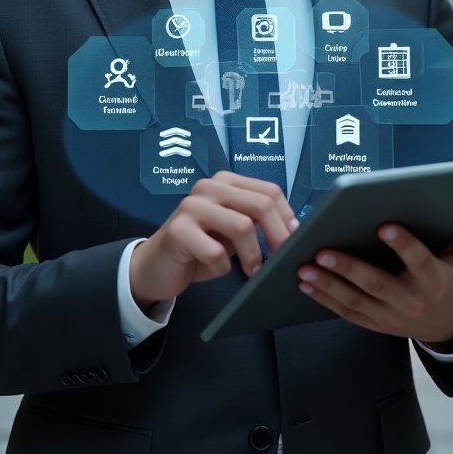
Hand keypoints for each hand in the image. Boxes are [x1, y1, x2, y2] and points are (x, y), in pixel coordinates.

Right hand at [130, 171, 296, 309]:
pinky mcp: (178, 230)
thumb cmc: (201, 248)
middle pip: (261, 205)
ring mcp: (191, 206)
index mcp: (226, 182)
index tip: (296, 241)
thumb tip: (295, 231)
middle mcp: (209, 187)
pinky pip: (216, 252)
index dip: (288, 217)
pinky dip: (223, 267)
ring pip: (242, 226)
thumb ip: (256, 222)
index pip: (270, 191)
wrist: (156, 265)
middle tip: (282, 261)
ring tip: (253, 272)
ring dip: (254, 256)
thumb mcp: (232, 230)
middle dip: (278, 237)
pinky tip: (215, 268)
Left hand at [296, 213, 452, 347]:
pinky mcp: (375, 324)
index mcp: (434, 280)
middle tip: (322, 249)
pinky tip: (305, 283)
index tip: (384, 225)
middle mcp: (411, 301)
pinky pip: (347, 313)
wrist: (449, 325)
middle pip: (377, 285)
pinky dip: (324, 299)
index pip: (418, 261)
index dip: (403, 244)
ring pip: (356, 301)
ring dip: (327, 285)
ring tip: (303, 267)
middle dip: (349, 267)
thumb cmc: (452, 280)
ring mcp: (391, 317)